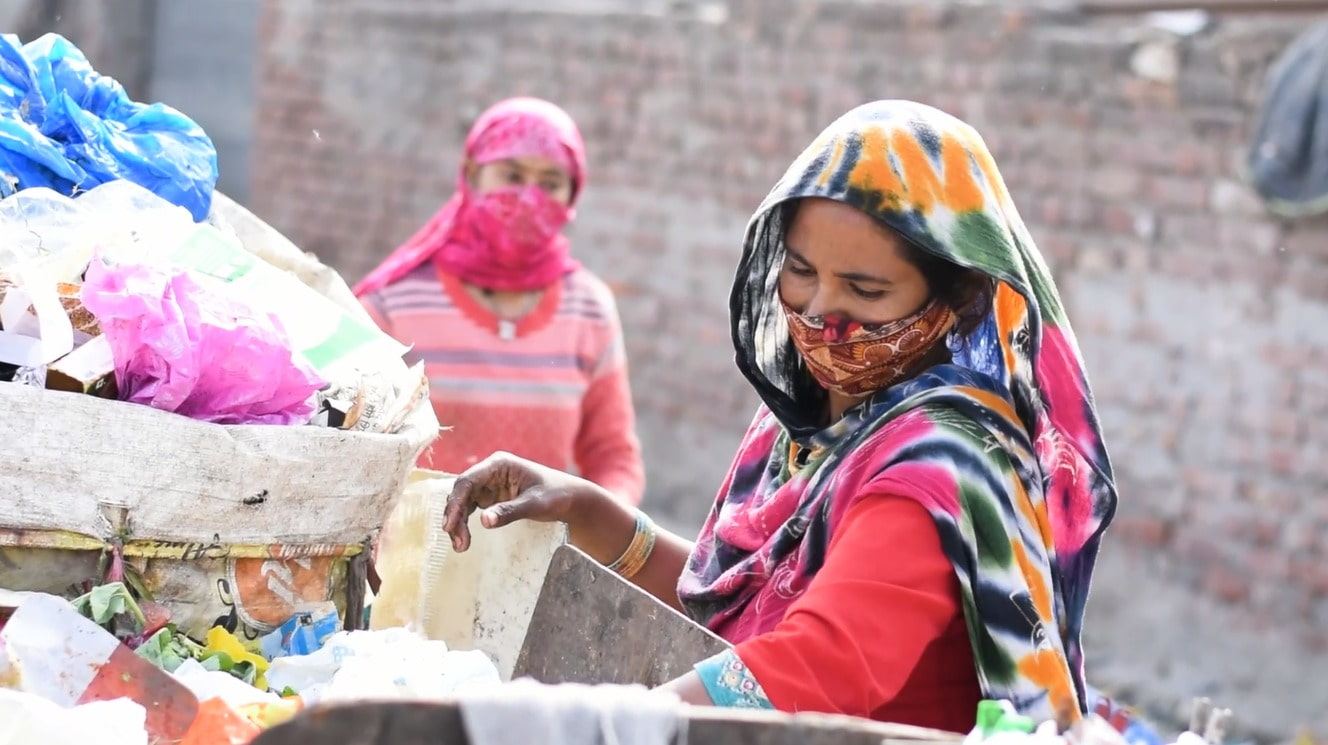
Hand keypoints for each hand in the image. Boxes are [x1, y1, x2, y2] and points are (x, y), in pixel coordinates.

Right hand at [442, 452, 600, 551]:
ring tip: (461, 546)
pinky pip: (471, 509)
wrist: (571, 499)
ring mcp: (490, 484)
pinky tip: (464, 539)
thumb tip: (484, 521)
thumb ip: (510, 511)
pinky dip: (466, 523)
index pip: (468, 481)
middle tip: (458, 543)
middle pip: (462, 492)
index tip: (449, 525)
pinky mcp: (492, 497)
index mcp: (499, 464)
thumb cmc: (557, 495)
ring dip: (458, 522)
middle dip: (455, 517)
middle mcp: (491, 471)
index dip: (455, 502)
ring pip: (464, 502)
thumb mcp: (535, 505)